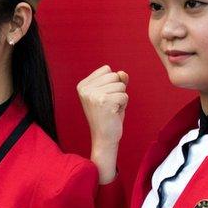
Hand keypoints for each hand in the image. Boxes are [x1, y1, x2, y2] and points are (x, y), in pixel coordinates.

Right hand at [77, 65, 128, 183]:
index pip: (107, 70)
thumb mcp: (111, 94)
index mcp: (83, 85)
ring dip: (121, 98)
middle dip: (118, 89)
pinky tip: (114, 113)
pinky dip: (124, 105)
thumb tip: (123, 73)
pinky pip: (124, 95)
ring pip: (121, 85)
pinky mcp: (104, 102)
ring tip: (112, 109)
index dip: (112, 83)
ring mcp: (93, 95)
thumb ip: (116, 81)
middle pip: (114, 75)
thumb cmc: (108, 115)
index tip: (105, 97)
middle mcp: (85, 89)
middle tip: (110, 104)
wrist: (104, 137)